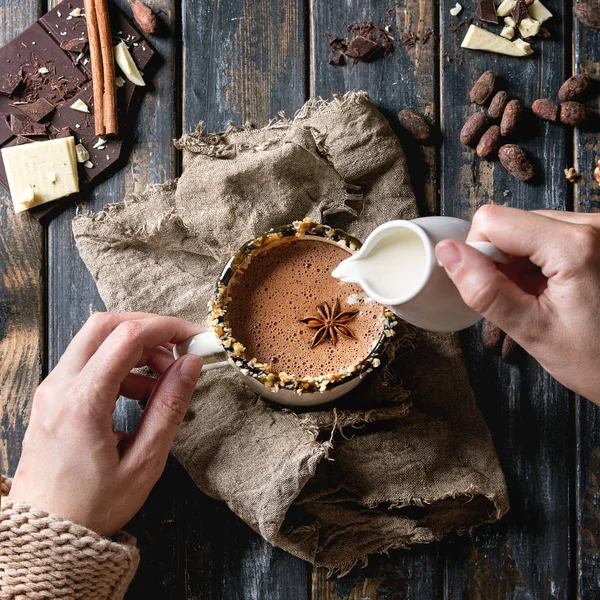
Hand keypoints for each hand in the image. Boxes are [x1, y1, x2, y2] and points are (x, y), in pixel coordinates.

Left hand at [8, 313, 203, 535]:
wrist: (46, 536)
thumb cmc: (93, 507)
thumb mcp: (144, 462)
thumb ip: (169, 407)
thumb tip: (190, 364)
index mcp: (82, 402)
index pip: (126, 337)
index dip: (166, 328)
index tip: (193, 336)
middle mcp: (59, 387)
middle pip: (104, 325)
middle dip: (147, 328)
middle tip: (178, 348)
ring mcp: (52, 391)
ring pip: (94, 341)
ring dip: (134, 347)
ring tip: (164, 378)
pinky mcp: (52, 398)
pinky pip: (88, 363)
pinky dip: (119, 365)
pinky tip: (141, 393)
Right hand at [435, 205, 599, 404]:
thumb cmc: (595, 359)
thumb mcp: (531, 330)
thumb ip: (484, 289)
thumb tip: (447, 252)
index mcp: (575, 245)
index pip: (491, 220)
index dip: (479, 254)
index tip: (498, 288)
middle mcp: (592, 224)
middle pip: (509, 221)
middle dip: (503, 259)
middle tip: (524, 298)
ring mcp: (598, 227)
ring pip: (525, 227)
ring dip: (520, 261)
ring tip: (542, 296)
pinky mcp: (597, 234)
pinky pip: (546, 233)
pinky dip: (538, 260)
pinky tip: (552, 288)